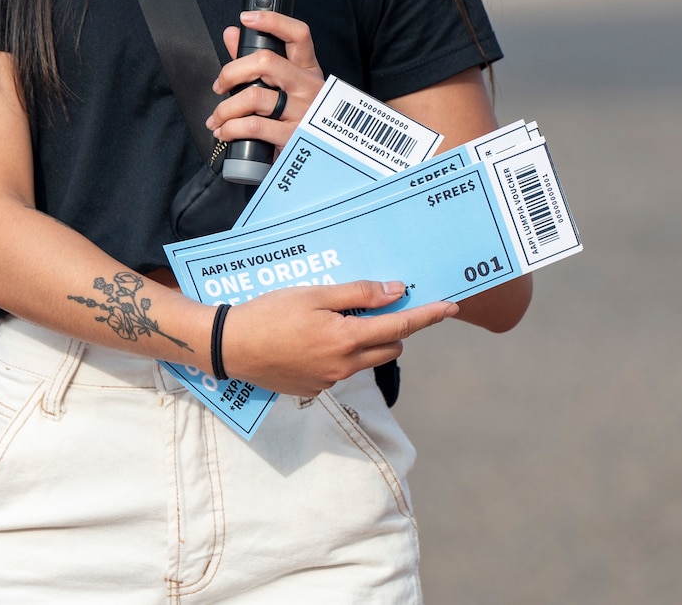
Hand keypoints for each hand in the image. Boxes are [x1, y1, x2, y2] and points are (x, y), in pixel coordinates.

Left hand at [206, 10, 323, 149]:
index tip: (247, 18)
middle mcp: (308, 86)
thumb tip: (232, 33)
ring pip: (253, 96)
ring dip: (225, 108)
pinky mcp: (293, 135)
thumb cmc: (300, 117)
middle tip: (220, 86)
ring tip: (217, 118)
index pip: (298, 35)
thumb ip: (256, 61)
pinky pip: (253, 125)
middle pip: (266, 61)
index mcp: (308, 69)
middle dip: (231, 72)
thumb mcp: (286, 88)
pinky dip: (231, 128)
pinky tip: (225, 132)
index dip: (273, 21)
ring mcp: (302, 110)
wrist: (323, 158)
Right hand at [218, 280, 456, 396]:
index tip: (450, 307)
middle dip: (392, 328)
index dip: (427, 316)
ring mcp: (330, 381)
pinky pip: (341, 370)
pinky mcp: (315, 389)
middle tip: (373, 306)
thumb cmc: (270, 313)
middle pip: (390, 347)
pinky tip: (310, 339)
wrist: (231, 347)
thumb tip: (396, 292)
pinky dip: (339, 354)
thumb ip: (358, 294)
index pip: (400, 327)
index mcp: (347, 339)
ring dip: (365, 341)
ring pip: (366, 360)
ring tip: (334, 320)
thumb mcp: (314, 294)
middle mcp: (345, 366)